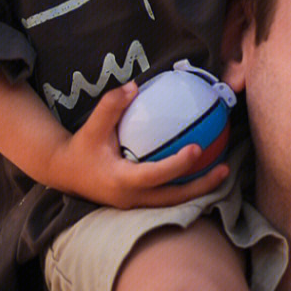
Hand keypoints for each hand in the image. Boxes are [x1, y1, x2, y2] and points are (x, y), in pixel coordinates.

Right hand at [44, 82, 230, 208]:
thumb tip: (134, 85)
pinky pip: (168, 197)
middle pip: (172, 198)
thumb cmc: (82, 147)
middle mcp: (131, 198)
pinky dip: (187, 187)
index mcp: (121, 180)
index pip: (154, 175)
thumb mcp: (92, 126)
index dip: (176, 165)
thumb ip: (111, 105)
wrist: (66, 172)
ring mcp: (136, 204)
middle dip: (200, 187)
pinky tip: (204, 171)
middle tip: (224, 169)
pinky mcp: (140, 203)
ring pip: (173, 202)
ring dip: (199, 190)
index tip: (197, 149)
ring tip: (223, 171)